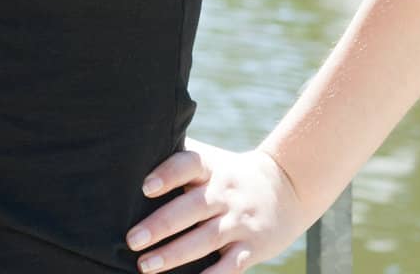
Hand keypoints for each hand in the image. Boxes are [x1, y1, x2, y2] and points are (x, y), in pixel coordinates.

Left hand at [125, 138, 309, 271]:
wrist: (287, 187)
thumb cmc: (231, 175)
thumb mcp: (212, 161)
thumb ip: (180, 161)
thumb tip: (134, 156)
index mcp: (212, 168)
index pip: (189, 165)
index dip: (168, 174)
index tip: (145, 187)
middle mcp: (225, 193)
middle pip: (191, 208)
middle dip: (160, 225)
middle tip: (132, 239)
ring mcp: (240, 221)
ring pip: (205, 239)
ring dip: (174, 255)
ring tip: (146, 266)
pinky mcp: (253, 247)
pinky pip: (231, 266)